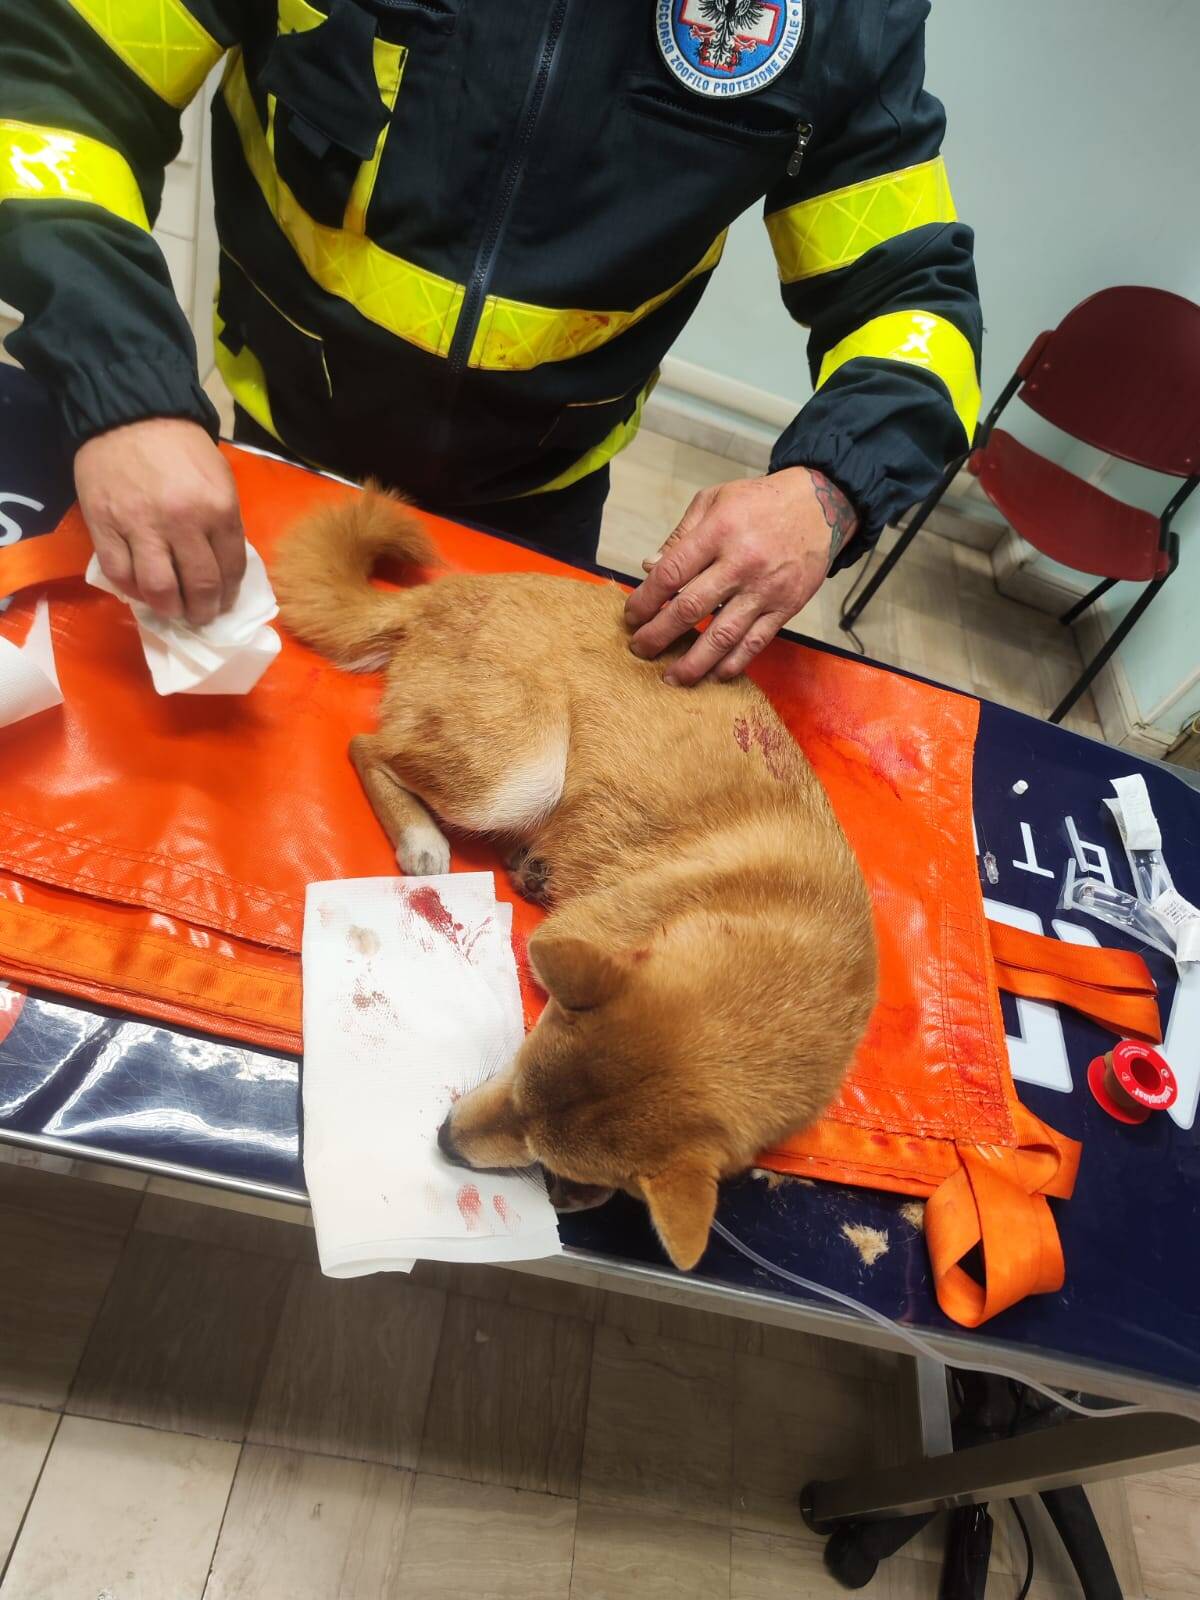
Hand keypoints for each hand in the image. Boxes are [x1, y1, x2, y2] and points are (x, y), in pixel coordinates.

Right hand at [74, 418, 246, 624]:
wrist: (128, 413)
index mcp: (217, 508)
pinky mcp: (105, 526)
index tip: (223, 604)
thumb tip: (222, 566)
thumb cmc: (179, 446)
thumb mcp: (218, 478)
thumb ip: (223, 521)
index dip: (229, 595)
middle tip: (200, 616)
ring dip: (169, 609)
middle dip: (203, 611)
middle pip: (199, 586)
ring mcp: (141, 526)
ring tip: (172, 610)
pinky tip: (141, 591)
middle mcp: (182, 521)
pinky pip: (121, 575)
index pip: (231, 569)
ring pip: (159, 589)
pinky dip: (133, 592)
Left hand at [623, 467, 857, 685]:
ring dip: (693, 662)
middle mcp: (740, 563)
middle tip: (639, 649)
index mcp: (718, 533)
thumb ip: (680, 535)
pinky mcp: (785, 608)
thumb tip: (649, 567)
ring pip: (722, 635)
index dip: (645, 600)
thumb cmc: (760, 503)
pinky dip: (733, 663)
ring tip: (671, 678)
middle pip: (689, 609)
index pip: (670, 574)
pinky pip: (755, 643)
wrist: (819, 507)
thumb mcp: (714, 501)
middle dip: (658, 635)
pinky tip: (714, 675)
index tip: (631, 616)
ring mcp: (765, 589)